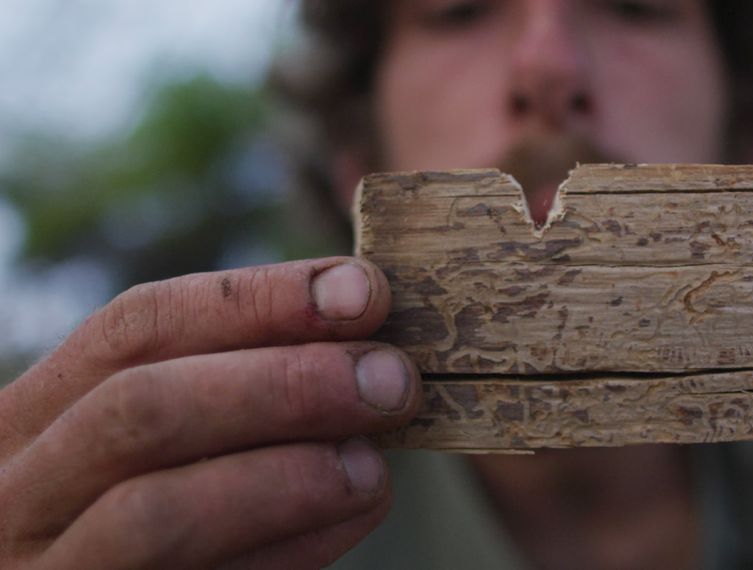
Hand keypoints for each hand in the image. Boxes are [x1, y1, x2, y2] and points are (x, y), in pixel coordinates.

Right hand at [0, 257, 420, 567]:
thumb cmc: (145, 522)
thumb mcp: (156, 448)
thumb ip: (230, 398)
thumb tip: (365, 354)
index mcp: (31, 418)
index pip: (136, 326)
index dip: (260, 300)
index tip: (363, 292)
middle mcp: (15, 491)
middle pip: (142, 406)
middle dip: (285, 383)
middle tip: (393, 381)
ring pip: (156, 511)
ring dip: (288, 475)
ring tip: (375, 464)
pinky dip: (291, 549)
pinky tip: (353, 516)